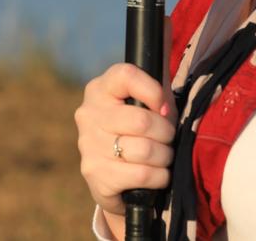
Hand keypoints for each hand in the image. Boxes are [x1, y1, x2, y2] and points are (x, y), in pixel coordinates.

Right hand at [75, 61, 177, 233]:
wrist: (117, 180)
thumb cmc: (139, 133)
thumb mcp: (149, 105)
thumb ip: (159, 89)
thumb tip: (167, 85)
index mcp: (100, 89)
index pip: (126, 75)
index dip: (154, 91)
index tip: (164, 108)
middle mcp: (88, 114)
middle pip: (141, 121)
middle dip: (166, 133)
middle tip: (167, 139)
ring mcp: (88, 145)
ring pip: (145, 150)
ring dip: (164, 157)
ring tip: (162, 157)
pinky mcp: (95, 174)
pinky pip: (142, 174)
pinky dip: (159, 177)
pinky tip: (155, 174)